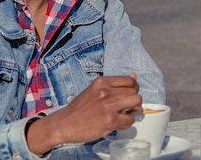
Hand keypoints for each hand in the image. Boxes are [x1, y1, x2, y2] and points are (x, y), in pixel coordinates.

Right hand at [26, 74, 141, 154]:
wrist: (63, 124)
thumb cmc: (79, 109)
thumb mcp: (95, 90)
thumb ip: (114, 85)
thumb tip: (133, 76)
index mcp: (101, 82)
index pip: (130, 80)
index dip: (133, 88)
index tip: (129, 95)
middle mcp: (105, 91)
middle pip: (135, 91)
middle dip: (133, 100)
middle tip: (126, 107)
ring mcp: (108, 106)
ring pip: (137, 102)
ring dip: (133, 110)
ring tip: (124, 114)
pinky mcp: (110, 120)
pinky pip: (130, 120)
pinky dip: (126, 123)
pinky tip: (118, 123)